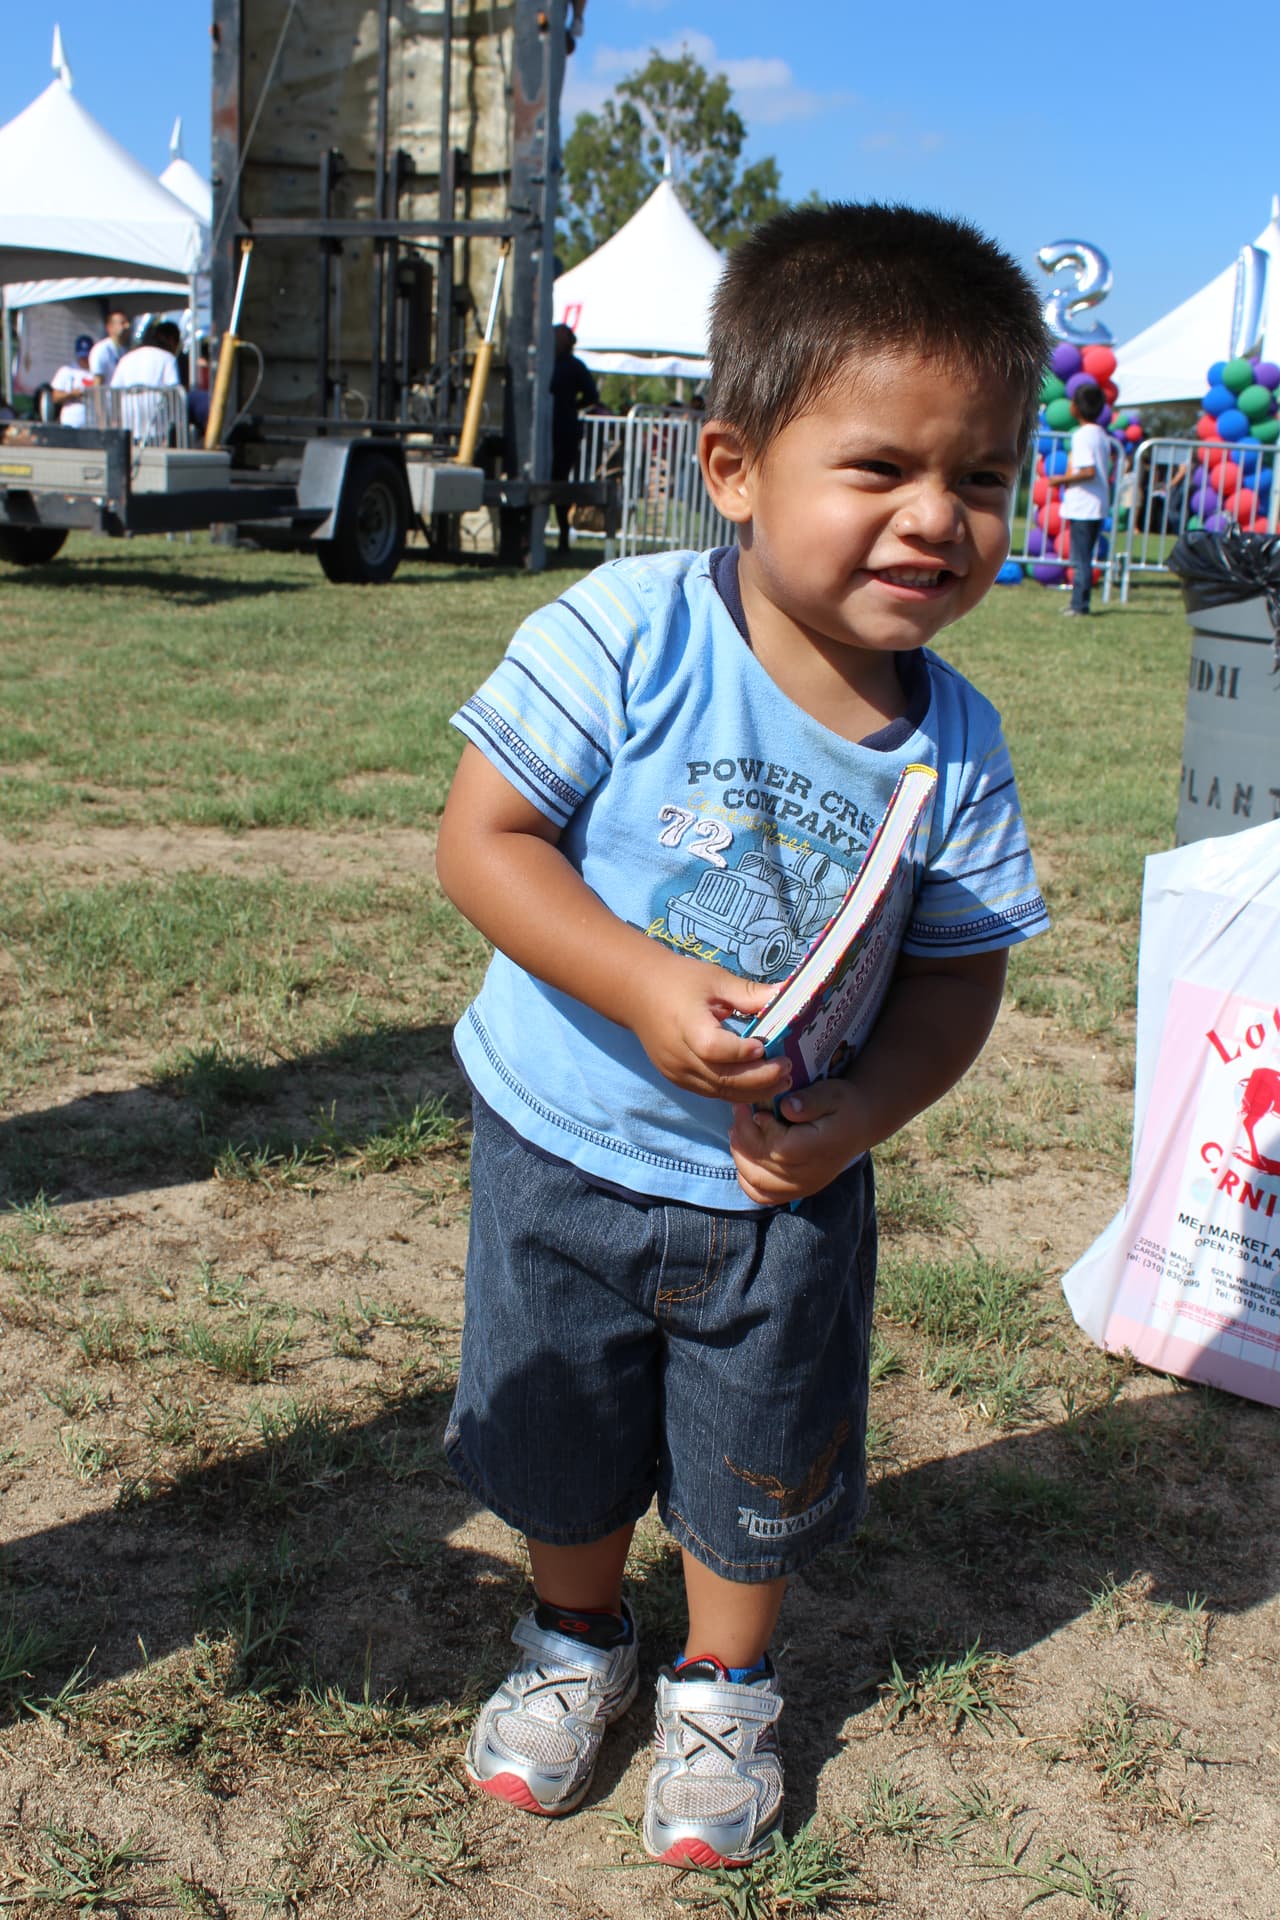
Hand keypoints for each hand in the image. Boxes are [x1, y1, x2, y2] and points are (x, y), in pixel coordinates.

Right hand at [629, 953, 792, 1103]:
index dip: (741, 1053)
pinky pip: (712, 1092)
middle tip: (788, 1068)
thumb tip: (789, 996)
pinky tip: (760, 1084)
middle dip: (760, 1078)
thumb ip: (750, 993)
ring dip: (754, 1091)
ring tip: (783, 1081)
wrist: (638, 993)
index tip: (766, 1046)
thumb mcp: (715, 979)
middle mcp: (679, 1055)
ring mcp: (677, 1072)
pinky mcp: (679, 1080)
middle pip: (722, 1078)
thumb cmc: (679, 980)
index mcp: (686, 1024)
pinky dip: (738, 1092)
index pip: (714, 1048)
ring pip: (720, 1092)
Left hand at [729, 1075, 872, 1204]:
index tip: (754, 1108)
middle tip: (738, 1111)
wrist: (859, 1125)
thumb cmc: (843, 1105)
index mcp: (819, 1149)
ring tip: (736, 1131)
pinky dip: (747, 1179)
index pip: (778, 1148)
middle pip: (763, 1166)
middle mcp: (810, 1174)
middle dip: (743, 1138)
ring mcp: (803, 1187)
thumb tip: (786, 1107)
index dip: (759, 1129)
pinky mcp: (797, 1191)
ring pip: (758, 1183)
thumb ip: (810, 1101)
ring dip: (740, 1157)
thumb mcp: (832, 1093)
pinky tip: (744, 1156)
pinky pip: (763, 1196)